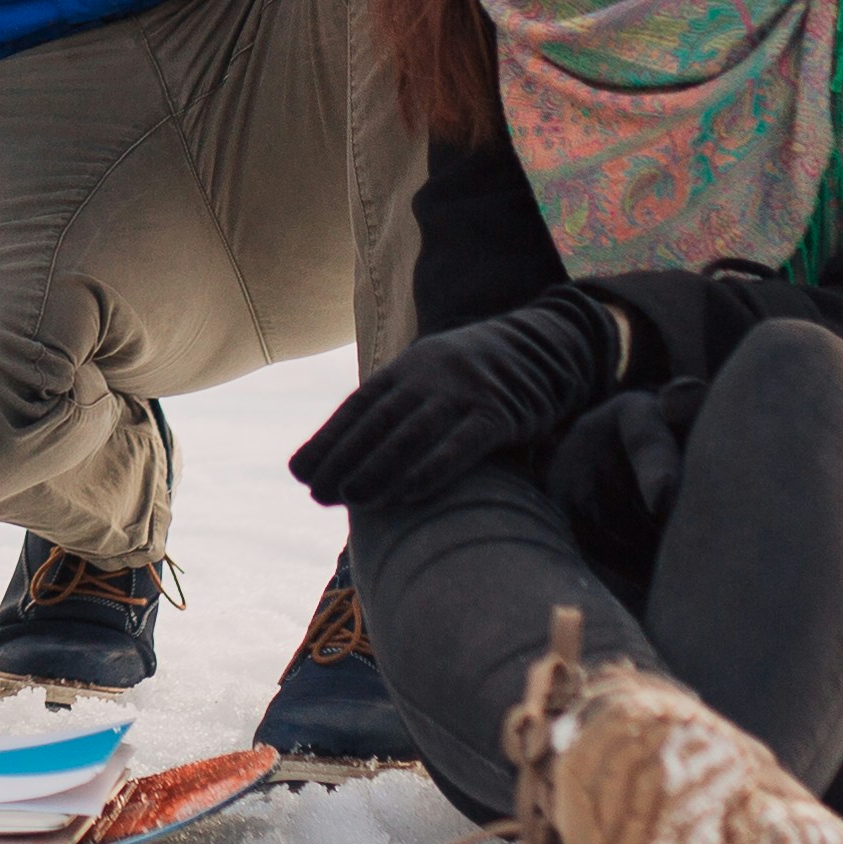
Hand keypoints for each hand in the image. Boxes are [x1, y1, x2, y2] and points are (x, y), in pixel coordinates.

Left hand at [284, 288, 632, 513]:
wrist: (543, 344)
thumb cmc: (474, 378)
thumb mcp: (430, 380)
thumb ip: (397, 411)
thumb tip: (350, 460)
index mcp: (406, 370)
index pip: (358, 407)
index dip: (328, 439)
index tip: (299, 472)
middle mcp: (428, 376)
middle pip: (377, 421)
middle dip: (343, 458)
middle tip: (316, 495)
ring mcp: (463, 392)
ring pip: (412, 433)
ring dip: (379, 467)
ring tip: (352, 499)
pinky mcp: (498, 413)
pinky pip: (462, 443)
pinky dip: (433, 468)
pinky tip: (408, 494)